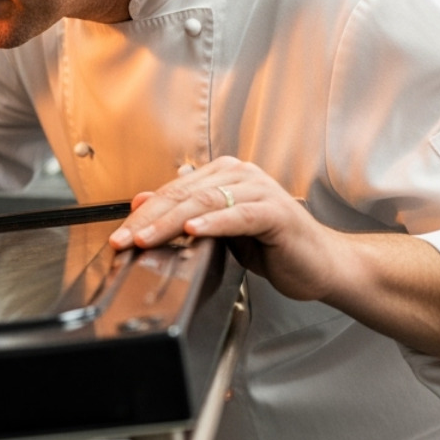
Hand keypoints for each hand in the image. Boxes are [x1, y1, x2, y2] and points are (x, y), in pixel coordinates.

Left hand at [109, 156, 341, 302]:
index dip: (143, 214)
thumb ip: (186, 217)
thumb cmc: (272, 248)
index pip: (173, 192)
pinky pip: (239, 215)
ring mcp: (259, 190)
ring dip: (172, 222)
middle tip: (124, 240)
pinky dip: (214, 223)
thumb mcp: (219, 233)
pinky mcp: (276, 212)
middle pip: (184, 194)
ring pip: (205, 202)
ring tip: (147, 238)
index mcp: (224, 176)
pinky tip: (195, 231)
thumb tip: (141, 203)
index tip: (119, 235)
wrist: (320, 264)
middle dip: (149, 219)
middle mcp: (240, 175)